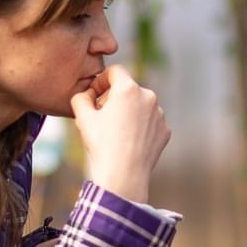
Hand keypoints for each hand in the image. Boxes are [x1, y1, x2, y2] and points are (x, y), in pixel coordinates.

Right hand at [71, 65, 169, 203]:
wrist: (124, 176)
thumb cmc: (101, 145)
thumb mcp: (82, 117)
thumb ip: (81, 97)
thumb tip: (87, 94)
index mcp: (129, 89)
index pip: (115, 71)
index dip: (102, 81)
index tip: (95, 95)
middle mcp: (149, 97)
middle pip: (128, 89)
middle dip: (114, 98)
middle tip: (101, 116)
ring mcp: (160, 114)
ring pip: (140, 106)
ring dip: (128, 112)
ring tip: (115, 132)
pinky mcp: (165, 130)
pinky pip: (150, 122)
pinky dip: (140, 127)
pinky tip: (128, 141)